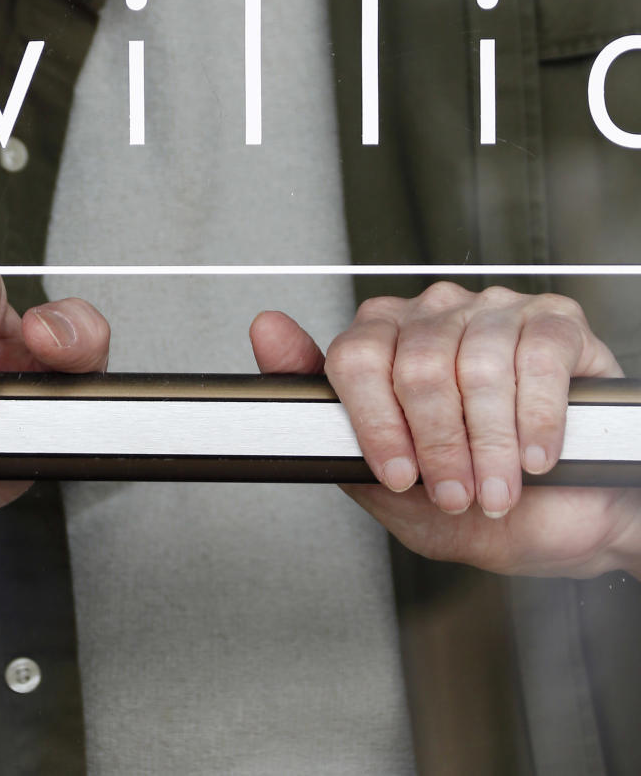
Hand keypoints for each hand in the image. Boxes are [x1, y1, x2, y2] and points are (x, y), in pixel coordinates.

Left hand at [250, 283, 640, 578]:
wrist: (568, 523)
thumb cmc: (479, 506)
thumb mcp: (390, 488)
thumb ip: (325, 420)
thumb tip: (265, 328)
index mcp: (386, 341)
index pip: (357, 356)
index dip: (377, 424)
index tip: (401, 475)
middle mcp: (435, 315)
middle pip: (419, 364)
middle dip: (441, 446)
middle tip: (459, 494)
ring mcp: (494, 311)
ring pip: (478, 364)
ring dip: (492, 444)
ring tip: (500, 487)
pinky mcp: (555, 321)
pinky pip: (537, 359)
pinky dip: (538, 419)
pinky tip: (538, 454)